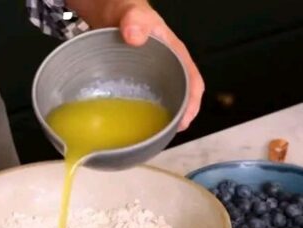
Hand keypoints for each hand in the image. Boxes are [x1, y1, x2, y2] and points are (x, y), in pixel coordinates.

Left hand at [69, 0, 203, 129]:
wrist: (109, 15)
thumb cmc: (127, 14)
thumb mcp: (132, 13)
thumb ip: (135, 20)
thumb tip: (134, 35)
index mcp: (174, 55)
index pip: (193, 81)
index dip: (193, 102)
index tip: (186, 119)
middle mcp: (166, 70)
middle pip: (181, 99)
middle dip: (178, 119)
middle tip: (167, 136)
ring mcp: (152, 81)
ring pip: (163, 105)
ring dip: (160, 122)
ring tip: (151, 139)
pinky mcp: (138, 87)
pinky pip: (145, 105)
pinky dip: (142, 118)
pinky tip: (133, 130)